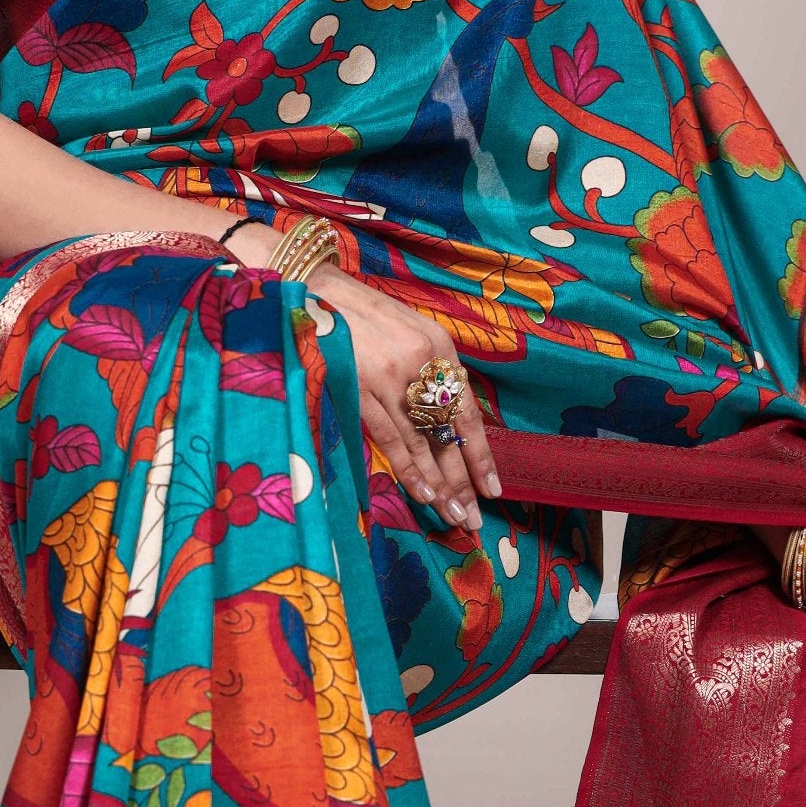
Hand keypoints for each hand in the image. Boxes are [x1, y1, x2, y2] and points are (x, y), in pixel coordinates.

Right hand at [225, 227, 497, 527]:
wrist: (312, 287)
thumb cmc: (358, 313)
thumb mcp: (406, 331)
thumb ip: (427, 370)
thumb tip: (443, 419)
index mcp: (438, 347)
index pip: (467, 412)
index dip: (481, 454)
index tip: (493, 488)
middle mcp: (421, 362)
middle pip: (448, 433)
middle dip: (463, 480)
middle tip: (473, 519)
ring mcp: (390, 375)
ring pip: (423, 441)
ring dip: (439, 483)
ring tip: (452, 517)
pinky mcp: (360, 386)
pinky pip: (391, 437)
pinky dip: (409, 467)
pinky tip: (422, 493)